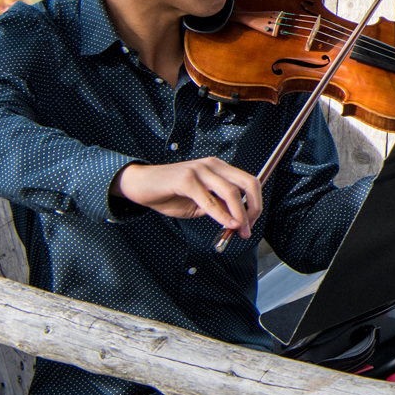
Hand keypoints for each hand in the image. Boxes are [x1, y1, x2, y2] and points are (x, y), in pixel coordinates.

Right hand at [114, 157, 260, 235]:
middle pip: (247, 184)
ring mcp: (199, 170)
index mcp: (218, 168)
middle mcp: (212, 165)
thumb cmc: (169, 193)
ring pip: (230, 192)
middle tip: (249, 228)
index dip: (256, 203)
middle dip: (253, 208)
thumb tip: (238, 219)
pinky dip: (221, 214)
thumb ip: (219, 206)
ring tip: (239, 230)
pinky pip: (209, 199)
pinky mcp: (185, 179)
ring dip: (239, 215)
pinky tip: (226, 224)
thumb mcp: (200, 203)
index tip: (252, 222)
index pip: (248, 182)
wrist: (139, 185)